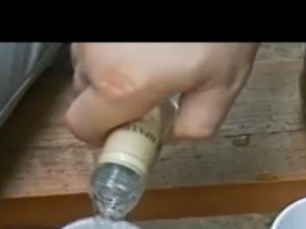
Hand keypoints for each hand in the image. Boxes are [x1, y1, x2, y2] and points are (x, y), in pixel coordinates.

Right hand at [66, 43, 260, 144]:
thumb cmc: (220, 28)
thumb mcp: (224, 82)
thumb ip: (196, 124)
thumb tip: (171, 135)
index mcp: (119, 85)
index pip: (81, 127)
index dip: (103, 134)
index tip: (129, 128)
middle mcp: (92, 54)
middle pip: (82, 92)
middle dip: (110, 98)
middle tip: (150, 89)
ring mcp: (89, 29)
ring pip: (87, 60)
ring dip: (112, 66)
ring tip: (154, 52)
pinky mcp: (90, 16)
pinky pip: (96, 37)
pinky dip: (116, 42)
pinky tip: (148, 37)